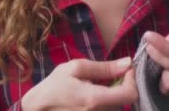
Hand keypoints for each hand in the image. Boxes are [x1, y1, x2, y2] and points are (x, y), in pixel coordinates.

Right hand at [21, 57, 137, 110]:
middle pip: (122, 100)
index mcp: (95, 99)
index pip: (131, 94)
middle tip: (98, 80)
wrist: (36, 110)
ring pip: (114, 107)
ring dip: (108, 97)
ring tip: (88, 91)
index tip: (124, 70)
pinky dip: (101, 105)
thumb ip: (104, 67)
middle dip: (116, 87)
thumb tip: (127, 63)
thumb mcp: (75, 69)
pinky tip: (86, 101)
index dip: (131, 80)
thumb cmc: (53, 87)